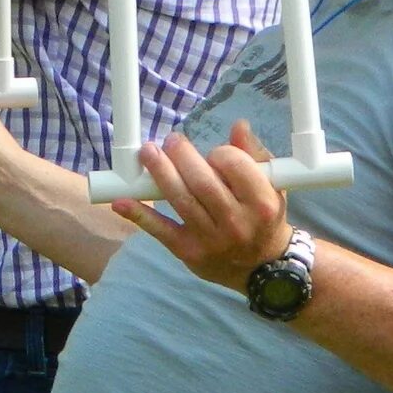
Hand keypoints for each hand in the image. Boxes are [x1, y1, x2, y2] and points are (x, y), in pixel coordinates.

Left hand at [115, 125, 289, 288]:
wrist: (263, 267)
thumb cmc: (263, 217)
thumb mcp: (272, 186)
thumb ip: (254, 155)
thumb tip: (239, 125)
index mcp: (262, 203)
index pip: (234, 165)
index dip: (219, 153)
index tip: (213, 153)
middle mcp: (236, 222)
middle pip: (201, 181)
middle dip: (181, 155)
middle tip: (171, 141)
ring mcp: (211, 239)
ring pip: (180, 200)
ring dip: (159, 173)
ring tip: (148, 152)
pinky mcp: (188, 251)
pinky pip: (161, 231)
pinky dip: (139, 215)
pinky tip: (120, 201)